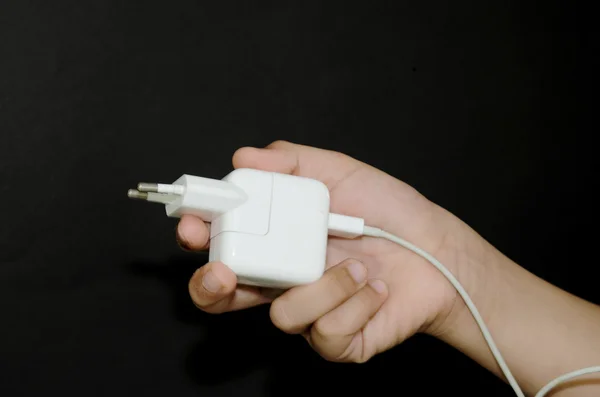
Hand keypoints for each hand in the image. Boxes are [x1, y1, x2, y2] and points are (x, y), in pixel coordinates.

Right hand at [177, 141, 484, 362]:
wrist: (438, 250)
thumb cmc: (389, 211)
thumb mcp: (339, 172)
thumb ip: (291, 161)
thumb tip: (244, 157)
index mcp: (277, 240)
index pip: (224, 242)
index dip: (199, 236)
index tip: (192, 224)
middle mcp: (285, 278)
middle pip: (223, 295)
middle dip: (211, 286)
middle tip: (224, 272)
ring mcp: (309, 312)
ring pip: (281, 314)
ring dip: (324, 285)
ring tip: (360, 264)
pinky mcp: (336, 341)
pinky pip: (325, 331)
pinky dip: (355, 302)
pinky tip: (376, 287)